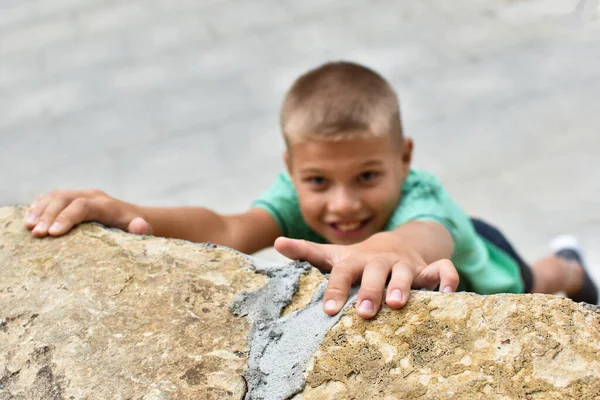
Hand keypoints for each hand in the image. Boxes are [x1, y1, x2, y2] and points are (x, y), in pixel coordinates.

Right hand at [24, 189, 150, 236]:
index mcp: (107, 205)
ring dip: (40, 210)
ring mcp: (81, 195)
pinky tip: (29, 218)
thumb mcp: (142, 232)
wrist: (133, 217)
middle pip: (66, 199)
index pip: (84, 206)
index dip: (67, 217)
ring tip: (28, 226)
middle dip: (49, 215)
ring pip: (56, 196)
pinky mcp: (72, 199)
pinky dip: (40, 206)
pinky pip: (53, 198)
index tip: (53, 234)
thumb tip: (140, 226)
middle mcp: (93, 196)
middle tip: (36, 234)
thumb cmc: (135, 230)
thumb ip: (141, 230)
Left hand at [274, 237, 458, 318]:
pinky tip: (448, 294)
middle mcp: (380, 260)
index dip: (336, 289)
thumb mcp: (333, 255)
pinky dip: (447, 278)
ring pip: (407, 270)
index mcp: (356, 260)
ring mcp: (405, 262)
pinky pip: (442, 269)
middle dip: (370, 290)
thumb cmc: (358, 258)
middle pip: (375, 272)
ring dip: (403, 285)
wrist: (395, 243)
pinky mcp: (427, 267)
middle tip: (365, 312)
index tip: (329, 310)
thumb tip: (277, 242)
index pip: (342, 272)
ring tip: (399, 303)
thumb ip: (306, 251)